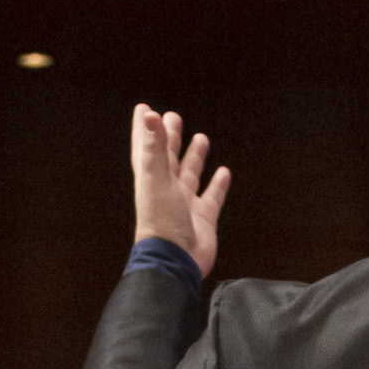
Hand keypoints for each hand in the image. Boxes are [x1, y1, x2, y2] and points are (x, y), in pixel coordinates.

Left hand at [129, 105, 231, 277]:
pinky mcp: (203, 218)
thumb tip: (149, 115)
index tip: (145, 109)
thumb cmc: (161, 221)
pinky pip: (211, 197)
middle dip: (170, 138)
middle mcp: (167, 189)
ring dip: (194, 157)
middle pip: (168, 158)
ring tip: (201, 138)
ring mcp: (185, 204)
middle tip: (174, 117)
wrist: (176, 260)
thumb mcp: (156, 178)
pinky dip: (217, 185)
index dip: (144, 129)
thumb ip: (154, 147)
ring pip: (190, 175)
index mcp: (151, 179)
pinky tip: (223, 173)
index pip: (146, 147)